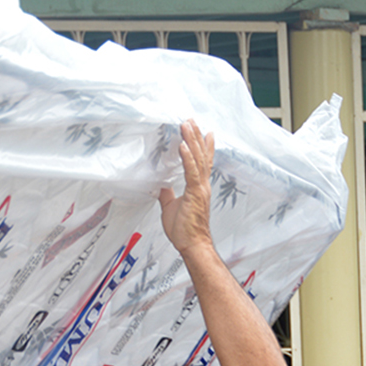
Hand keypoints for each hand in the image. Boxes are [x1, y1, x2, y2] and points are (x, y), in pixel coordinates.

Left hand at [158, 120, 214, 254]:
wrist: (192, 245)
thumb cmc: (184, 231)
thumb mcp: (170, 207)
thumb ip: (167, 194)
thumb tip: (161, 184)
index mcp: (198, 188)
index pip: (202, 163)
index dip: (203, 147)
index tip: (204, 132)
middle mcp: (202, 185)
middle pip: (201, 156)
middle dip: (196, 136)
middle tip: (192, 120)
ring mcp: (200, 189)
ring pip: (197, 159)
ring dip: (192, 140)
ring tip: (187, 125)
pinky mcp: (195, 194)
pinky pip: (191, 172)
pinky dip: (187, 158)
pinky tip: (183, 145)